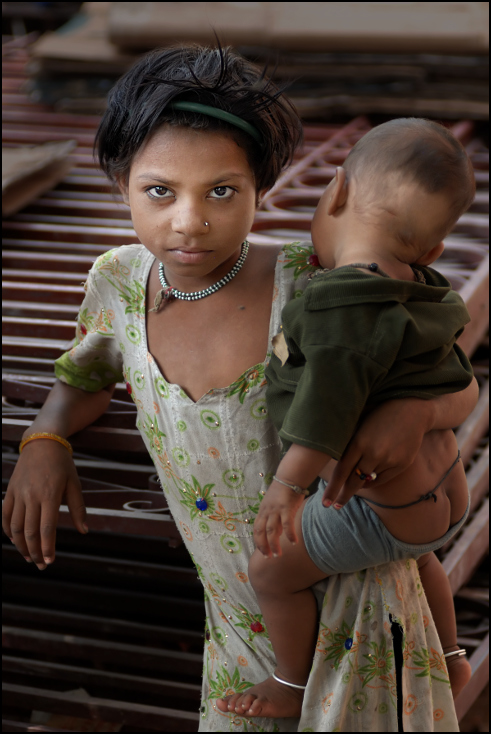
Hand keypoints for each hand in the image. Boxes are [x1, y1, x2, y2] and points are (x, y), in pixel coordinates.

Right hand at [2, 440, 86, 569]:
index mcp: (50, 494)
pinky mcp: (9, 491)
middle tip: (41, 565)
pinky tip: (14, 540)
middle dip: (35, 551)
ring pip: (14, 526)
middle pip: (29, 531)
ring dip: (20, 545)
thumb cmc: (62, 464)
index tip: (50, 561)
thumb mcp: (74, 484)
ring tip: (29, 556)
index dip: (47, 547)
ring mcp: (18, 493)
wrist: (42, 442)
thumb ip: (78, 508)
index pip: (46, 528)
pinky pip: (4, 515)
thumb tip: (84, 531)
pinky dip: (7, 531)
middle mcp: (31, 495)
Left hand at [253, 481, 303, 557]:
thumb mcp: (273, 505)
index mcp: (262, 511)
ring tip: (278, 554)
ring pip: (272, 531)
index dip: (258, 542)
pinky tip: (294, 543)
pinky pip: (287, 525)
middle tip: (269, 557)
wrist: (289, 477)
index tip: (264, 553)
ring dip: (274, 544)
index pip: (256, 530)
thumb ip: (274, 519)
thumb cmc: (283, 492)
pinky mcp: (286, 508)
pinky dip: (289, 535)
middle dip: (263, 546)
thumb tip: (277, 534)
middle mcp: (266, 511)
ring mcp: (275, 510)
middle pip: (260, 532)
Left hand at [323, 398, 430, 508]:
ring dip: (359, 485)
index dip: (333, 489)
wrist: (413, 410)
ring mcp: (389, 460)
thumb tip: (336, 465)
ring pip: (369, 481)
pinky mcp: (402, 464)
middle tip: (335, 506)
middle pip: (354, 482)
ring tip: (351, 487)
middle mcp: (374, 453)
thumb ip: (349, 445)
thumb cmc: (380, 414)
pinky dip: (373, 481)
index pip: (341, 471)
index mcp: (359, 442)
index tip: (326, 502)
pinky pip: (383, 479)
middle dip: (343, 495)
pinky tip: (367, 480)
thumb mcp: (360, 425)